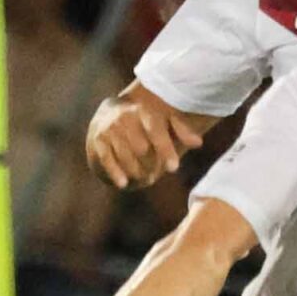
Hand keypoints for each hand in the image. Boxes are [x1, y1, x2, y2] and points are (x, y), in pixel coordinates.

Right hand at [85, 93, 206, 189]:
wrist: (108, 115)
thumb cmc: (144, 123)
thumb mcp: (164, 122)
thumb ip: (181, 131)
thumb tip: (198, 143)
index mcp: (145, 111)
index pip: (156, 131)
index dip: (165, 149)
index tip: (174, 168)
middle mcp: (126, 117)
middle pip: (142, 149)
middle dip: (150, 165)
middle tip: (155, 174)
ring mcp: (111, 128)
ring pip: (126, 157)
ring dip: (137, 172)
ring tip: (144, 178)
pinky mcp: (98, 140)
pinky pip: (108, 160)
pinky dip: (116, 173)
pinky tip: (124, 184)